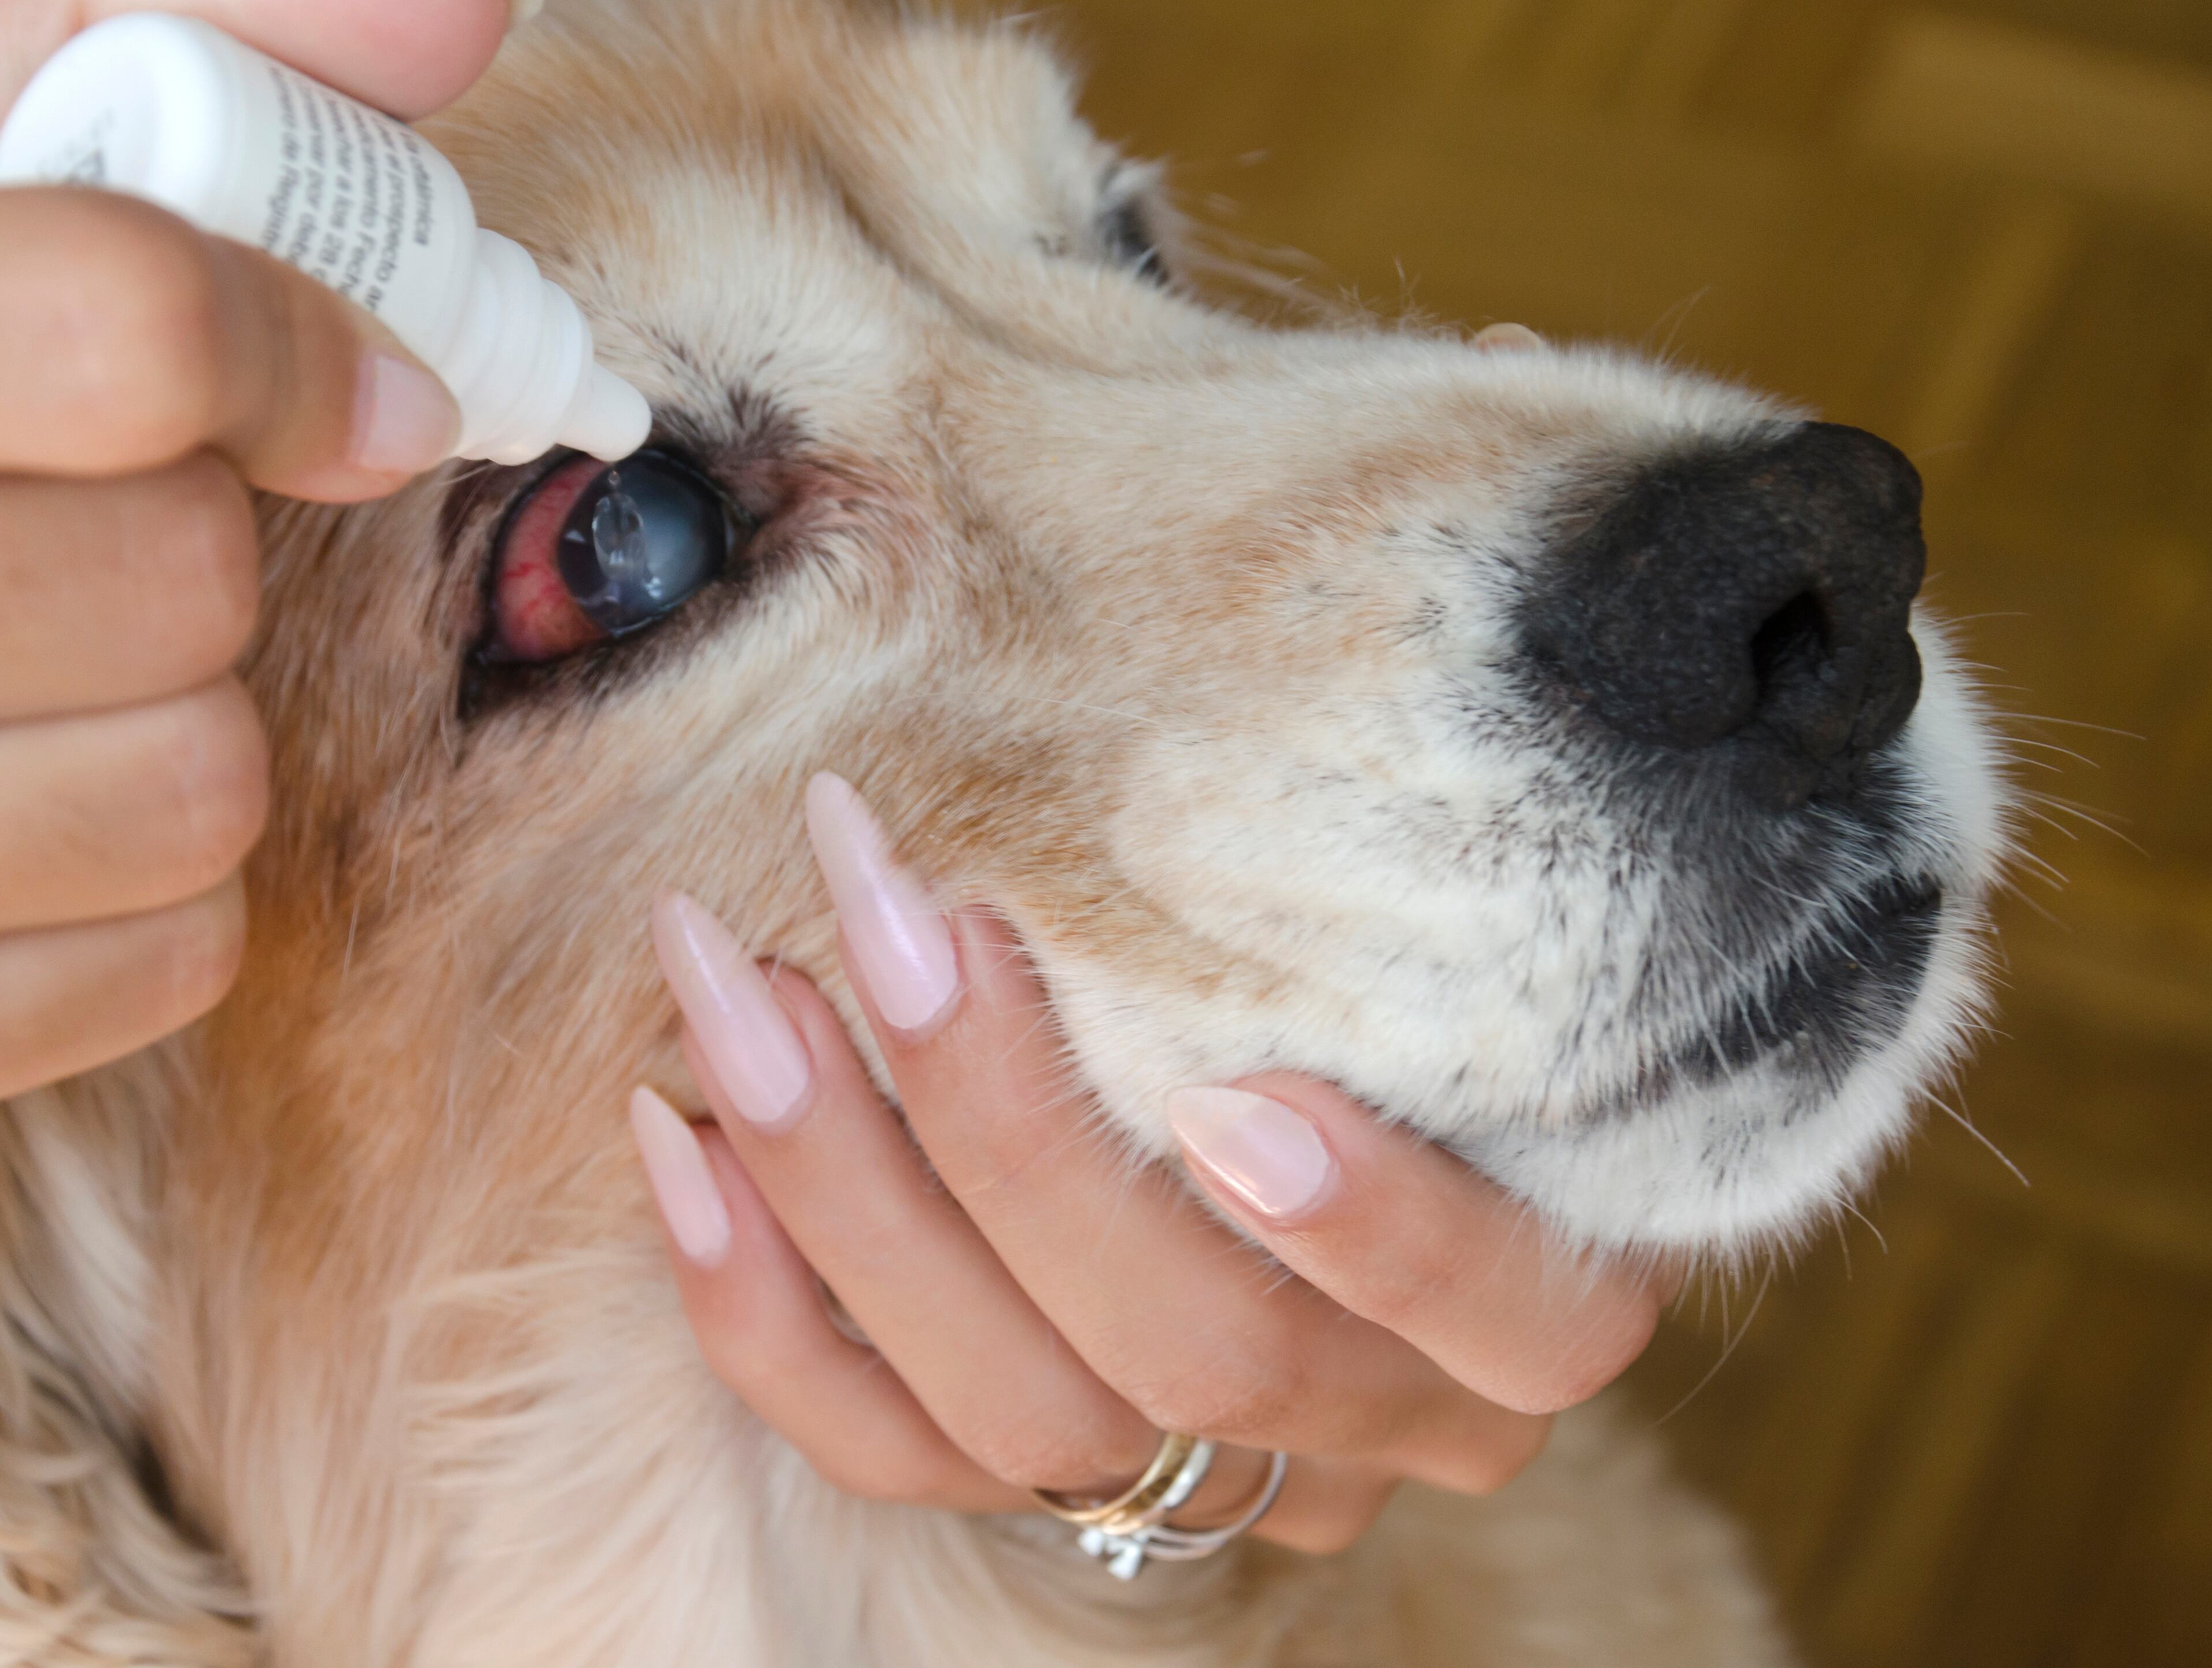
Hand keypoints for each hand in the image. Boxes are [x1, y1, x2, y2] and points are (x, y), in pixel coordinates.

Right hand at [0, 0, 528, 1190]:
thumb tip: (459, 0)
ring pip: (188, 791)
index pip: (116, 331)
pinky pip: (144, 975)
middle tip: (68, 495)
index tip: (332, 360)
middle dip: (184, 512)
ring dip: (171, 701)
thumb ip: (89, 15)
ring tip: (18, 644)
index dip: (292, 327)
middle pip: (169, 577)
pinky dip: (134, 878)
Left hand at [630, 775, 1675, 1553]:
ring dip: (849, 1191)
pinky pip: (886, 1450)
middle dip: (1014, 1130)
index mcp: (1535, 1307)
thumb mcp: (1418, 939)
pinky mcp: (1036, 1501)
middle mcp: (1379, 1419)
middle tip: (888, 907)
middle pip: (1200, 1353)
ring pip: (1021, 1413)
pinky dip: (764, 1310)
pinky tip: (676, 1146)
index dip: (1374, 1227)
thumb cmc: (1370, 980)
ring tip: (736, 991)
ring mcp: (1202, 1481)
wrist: (1293, 1111)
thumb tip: (1219, 710)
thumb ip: (1368, 900)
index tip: (1227, 1087)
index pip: (1499, 1310)